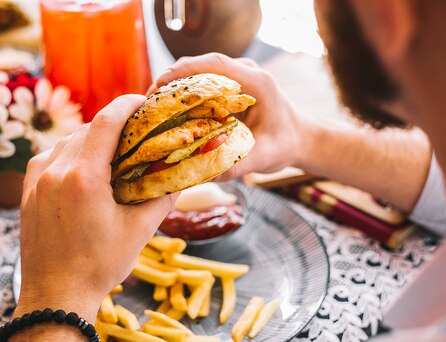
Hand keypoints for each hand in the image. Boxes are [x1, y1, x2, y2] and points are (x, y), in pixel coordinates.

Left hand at [17, 95, 176, 320]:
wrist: (55, 295)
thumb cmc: (98, 266)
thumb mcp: (138, 232)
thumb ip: (161, 199)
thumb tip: (180, 178)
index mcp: (84, 177)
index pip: (106, 121)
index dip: (127, 104)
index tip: (143, 100)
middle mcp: (56, 170)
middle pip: (88, 129)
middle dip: (113, 125)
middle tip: (135, 132)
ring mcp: (36, 179)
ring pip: (67, 142)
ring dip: (91, 140)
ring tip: (111, 152)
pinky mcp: (27, 190)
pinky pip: (50, 157)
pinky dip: (70, 154)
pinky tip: (84, 169)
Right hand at [152, 53, 308, 179]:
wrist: (299, 138)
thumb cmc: (284, 145)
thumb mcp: (264, 159)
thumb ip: (238, 165)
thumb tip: (203, 172)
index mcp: (255, 82)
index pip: (214, 65)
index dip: (183, 71)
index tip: (158, 86)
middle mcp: (244, 73)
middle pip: (200, 65)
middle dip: (170, 80)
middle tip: (146, 104)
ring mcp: (236, 77)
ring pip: (198, 73)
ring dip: (174, 88)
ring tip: (152, 109)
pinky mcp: (228, 86)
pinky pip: (201, 83)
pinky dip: (183, 94)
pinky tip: (168, 113)